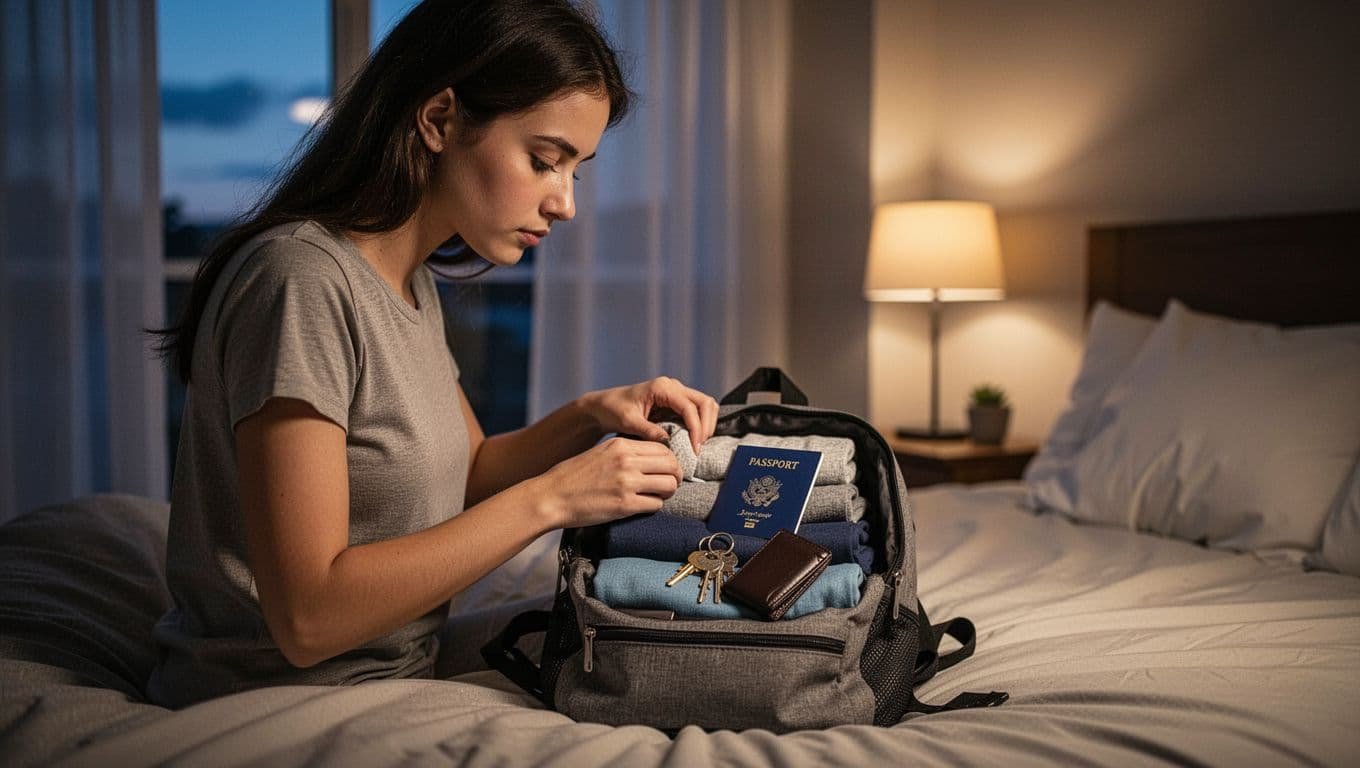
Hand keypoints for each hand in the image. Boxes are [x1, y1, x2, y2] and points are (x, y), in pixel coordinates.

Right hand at [532, 437, 681, 527]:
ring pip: (669, 485)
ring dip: (667, 492)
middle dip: (674, 476)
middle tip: (668, 484)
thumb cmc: (574, 476)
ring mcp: (627, 483)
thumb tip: (653, 458)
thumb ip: (626, 452)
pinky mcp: (625, 505)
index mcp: (621, 445)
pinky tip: (643, 505)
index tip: (666, 469)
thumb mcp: (601, 452)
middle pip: (671, 465)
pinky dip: (654, 506)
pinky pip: (656, 504)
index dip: (669, 460)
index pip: (663, 448)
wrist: (551, 497)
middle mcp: (627, 461)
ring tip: (657, 495)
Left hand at [578, 376, 718, 453]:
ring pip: (705, 405)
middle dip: (706, 426)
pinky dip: (701, 424)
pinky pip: (697, 411)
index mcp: (662, 387)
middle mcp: (673, 386)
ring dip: (707, 424)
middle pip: (705, 403)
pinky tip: (693, 440)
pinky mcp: (676, 402)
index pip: (690, 407)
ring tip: (698, 445)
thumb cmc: (613, 410)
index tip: (695, 448)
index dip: (696, 428)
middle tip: (699, 448)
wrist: (603, 406)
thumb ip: (648, 430)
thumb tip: (668, 441)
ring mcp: (676, 393)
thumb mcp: (628, 422)